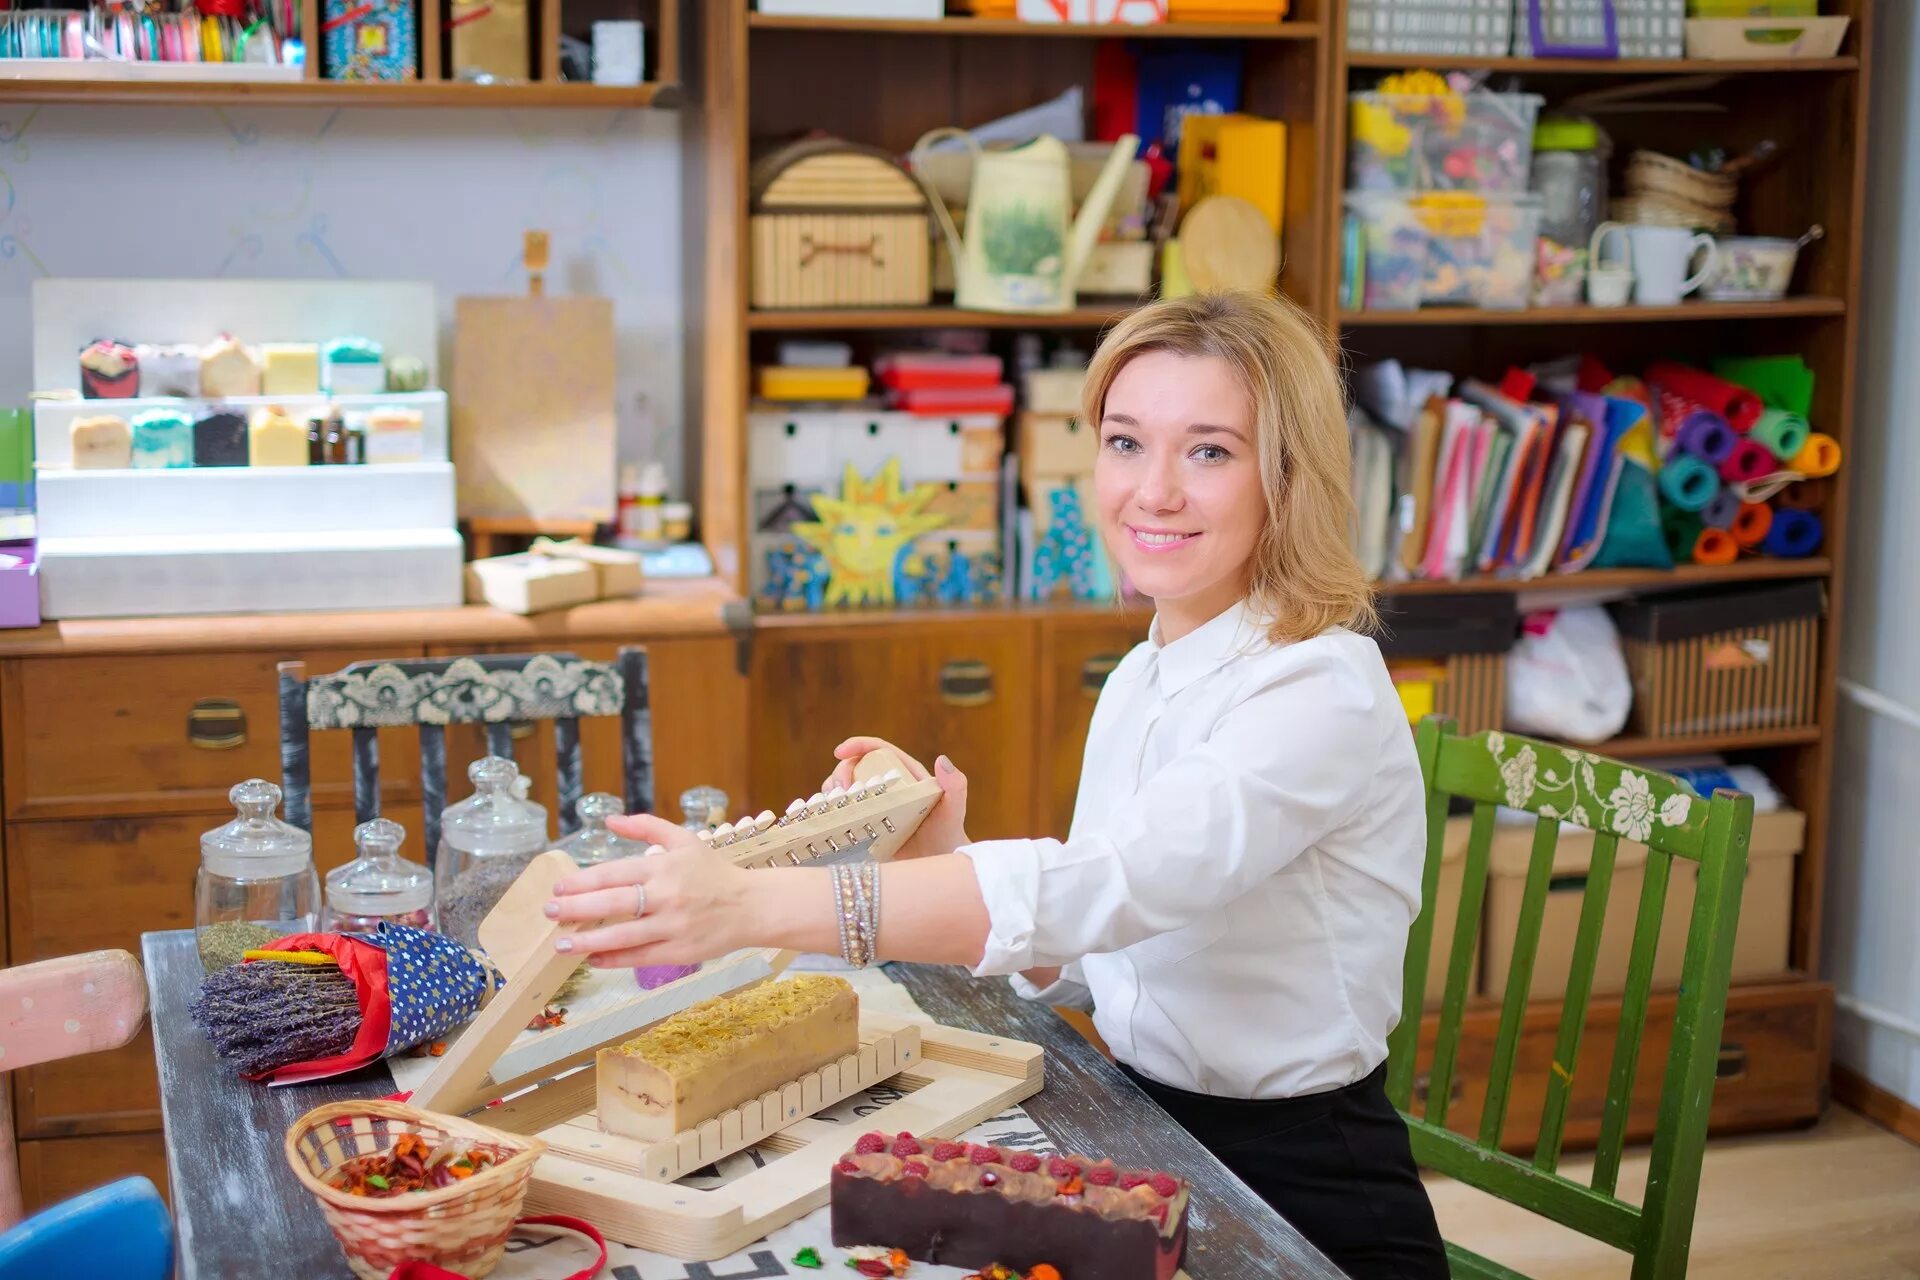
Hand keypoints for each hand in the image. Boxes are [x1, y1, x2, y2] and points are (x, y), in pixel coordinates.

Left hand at [545, 813, 753, 966]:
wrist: (752, 906)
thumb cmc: (714, 872)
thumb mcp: (685, 840)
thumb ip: (646, 827)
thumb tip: (609, 820)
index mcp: (664, 867)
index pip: (614, 873)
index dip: (582, 881)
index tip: (558, 888)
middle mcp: (666, 896)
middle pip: (613, 903)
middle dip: (575, 909)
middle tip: (549, 913)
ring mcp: (673, 926)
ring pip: (623, 935)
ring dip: (588, 940)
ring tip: (560, 944)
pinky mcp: (679, 952)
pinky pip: (640, 957)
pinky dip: (614, 959)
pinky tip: (593, 958)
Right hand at [827, 736, 969, 859]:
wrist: (938, 864)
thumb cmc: (948, 835)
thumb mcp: (954, 809)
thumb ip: (956, 786)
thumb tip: (941, 760)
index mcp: (905, 774)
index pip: (878, 750)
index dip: (858, 745)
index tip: (840, 752)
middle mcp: (886, 786)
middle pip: (855, 768)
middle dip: (840, 772)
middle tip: (841, 790)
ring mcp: (874, 806)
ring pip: (844, 789)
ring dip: (831, 792)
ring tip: (834, 805)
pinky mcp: (864, 825)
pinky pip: (842, 813)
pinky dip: (829, 813)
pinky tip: (827, 821)